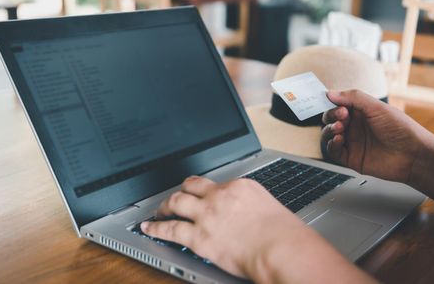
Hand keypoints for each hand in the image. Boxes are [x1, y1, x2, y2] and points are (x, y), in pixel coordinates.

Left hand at [140, 176, 308, 279]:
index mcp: (240, 186)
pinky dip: (155, 228)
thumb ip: (252, 207)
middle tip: (176, 197)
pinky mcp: (198, 237)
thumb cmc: (284, 234)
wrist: (281, 249)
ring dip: (165, 205)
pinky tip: (148, 228)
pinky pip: (170, 229)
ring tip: (159, 210)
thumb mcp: (270, 208)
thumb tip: (247, 215)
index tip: (202, 194)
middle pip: (192, 186)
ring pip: (177, 202)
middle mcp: (220, 196)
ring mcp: (207, 215)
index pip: (215, 184)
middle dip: (182, 191)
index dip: (205, 191)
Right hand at [321, 90, 432, 182]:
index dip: (333, 103)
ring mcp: (352, 142)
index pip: (338, 105)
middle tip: (341, 115)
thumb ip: (353, 98)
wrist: (413, 155)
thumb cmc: (401, 129)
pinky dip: (332, 144)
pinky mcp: (351, 158)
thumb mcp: (377, 107)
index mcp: (361, 112)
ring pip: (328, 134)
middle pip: (330, 119)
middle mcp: (355, 126)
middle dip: (331, 115)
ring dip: (329, 129)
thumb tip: (330, 93)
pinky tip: (340, 140)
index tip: (332, 102)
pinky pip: (333, 151)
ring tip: (339, 128)